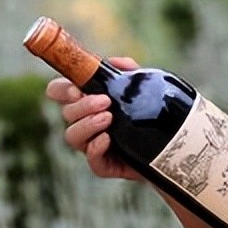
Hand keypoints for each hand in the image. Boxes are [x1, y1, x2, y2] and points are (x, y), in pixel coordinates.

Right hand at [45, 58, 143, 182]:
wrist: (169, 144)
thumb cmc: (148, 113)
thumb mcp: (143, 88)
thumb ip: (129, 72)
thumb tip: (115, 62)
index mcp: (86, 101)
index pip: (59, 92)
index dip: (61, 90)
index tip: (77, 89)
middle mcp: (84, 123)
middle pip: (66, 113)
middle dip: (83, 106)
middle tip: (105, 101)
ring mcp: (92, 145)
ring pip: (72, 137)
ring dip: (87, 124)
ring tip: (109, 118)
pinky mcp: (104, 165)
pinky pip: (92, 161)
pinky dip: (96, 147)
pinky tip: (108, 138)